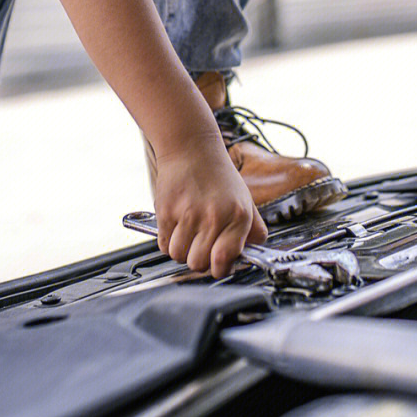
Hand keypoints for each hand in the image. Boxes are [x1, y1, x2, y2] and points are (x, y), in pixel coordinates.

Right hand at [152, 130, 267, 279]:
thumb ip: (253, 230)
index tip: (217, 265)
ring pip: (179, 256)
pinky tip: (176, 225)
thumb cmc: (218, 175)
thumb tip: (252, 256)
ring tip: (188, 233)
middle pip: (198, 264)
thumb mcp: (245, 200)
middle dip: (198, 259)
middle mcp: (214, 217)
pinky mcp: (166, 210)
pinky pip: (163, 244)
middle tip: (200, 246)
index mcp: (238, 217)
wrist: (191, 148)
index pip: (224, 261)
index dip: (219, 268)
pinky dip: (168, 240)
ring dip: (182, 250)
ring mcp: (188, 214)